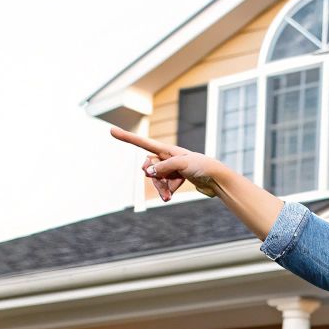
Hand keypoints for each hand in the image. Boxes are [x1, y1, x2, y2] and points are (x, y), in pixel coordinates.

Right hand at [109, 127, 225, 201]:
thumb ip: (162, 167)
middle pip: (149, 168)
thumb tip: (147, 172)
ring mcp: (171, 168)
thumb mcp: (181, 164)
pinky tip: (171, 197)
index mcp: (167, 149)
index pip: (142, 142)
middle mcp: (167, 157)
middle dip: (154, 180)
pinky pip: (164, 186)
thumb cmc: (201, 166)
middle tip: (164, 187)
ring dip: (161, 189)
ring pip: (156, 180)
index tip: (111, 130)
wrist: (217, 179)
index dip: (127, 137)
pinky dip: (166, 192)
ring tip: (168, 197)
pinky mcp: (175, 179)